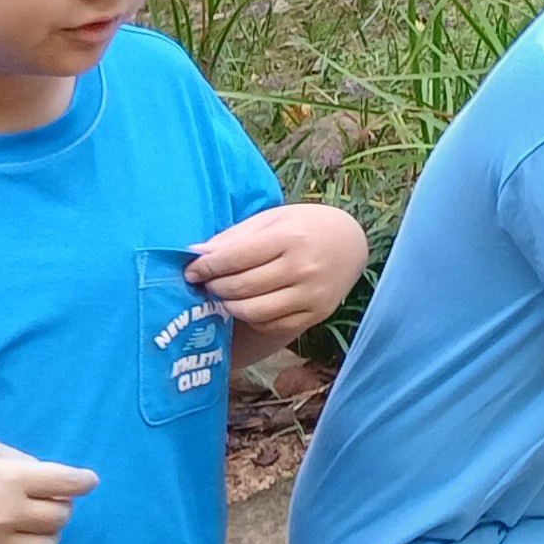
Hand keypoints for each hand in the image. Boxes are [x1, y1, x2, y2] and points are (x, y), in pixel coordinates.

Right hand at [0, 437, 97, 543]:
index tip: (86, 481)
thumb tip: (48, 478)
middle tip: (44, 499)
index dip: (83, 481)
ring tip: (26, 522)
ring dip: (45, 533)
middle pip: (61, 518)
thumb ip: (19, 462)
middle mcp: (6, 515)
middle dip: (60, 506)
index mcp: (10, 480)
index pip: (67, 484)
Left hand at [182, 203, 368, 352]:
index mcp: (290, 237)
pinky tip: (249, 304)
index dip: (206, 267)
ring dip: (230, 305)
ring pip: (253, 311)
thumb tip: (195, 253)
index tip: (191, 270)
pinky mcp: (317, 314)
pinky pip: (272, 325)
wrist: (352, 242)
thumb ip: (235, 236)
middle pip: (241, 286)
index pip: (235, 257)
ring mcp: (312, 294)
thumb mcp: (273, 219)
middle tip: (206, 283)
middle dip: (214, 286)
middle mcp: (303, 267)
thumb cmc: (306, 225)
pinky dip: (253, 318)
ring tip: (225, 295)